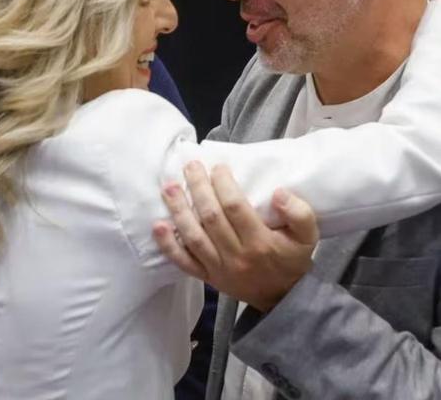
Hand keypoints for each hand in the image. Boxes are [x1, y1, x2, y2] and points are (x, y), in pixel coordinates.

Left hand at [153, 162, 317, 311]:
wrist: (283, 299)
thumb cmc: (292, 260)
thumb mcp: (308, 237)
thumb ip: (299, 213)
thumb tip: (278, 193)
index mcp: (260, 243)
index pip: (236, 207)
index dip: (224, 184)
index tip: (218, 167)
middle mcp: (237, 256)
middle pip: (211, 217)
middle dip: (198, 188)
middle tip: (190, 167)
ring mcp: (219, 268)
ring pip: (193, 236)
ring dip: (178, 210)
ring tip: (169, 188)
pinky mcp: (207, 277)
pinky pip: (183, 262)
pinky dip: (168, 245)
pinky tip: (157, 225)